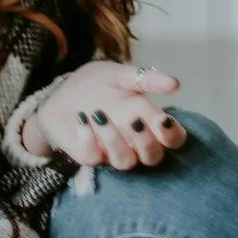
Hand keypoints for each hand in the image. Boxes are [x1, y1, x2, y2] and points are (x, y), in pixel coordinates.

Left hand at [31, 60, 186, 170]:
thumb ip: (146, 79)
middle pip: (153, 157)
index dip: (173, 136)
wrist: (62, 91)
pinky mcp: (89, 155)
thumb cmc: (98, 84)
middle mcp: (134, 141)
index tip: (164, 120)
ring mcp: (112, 151)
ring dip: (115, 141)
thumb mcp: (121, 75)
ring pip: (125, 162)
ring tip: (99, 115)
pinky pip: (93, 158)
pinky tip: (82, 119)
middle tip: (135, 120)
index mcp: (149, 122)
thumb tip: (175, 84)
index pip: (173, 140)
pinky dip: (88, 140)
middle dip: (147, 142)